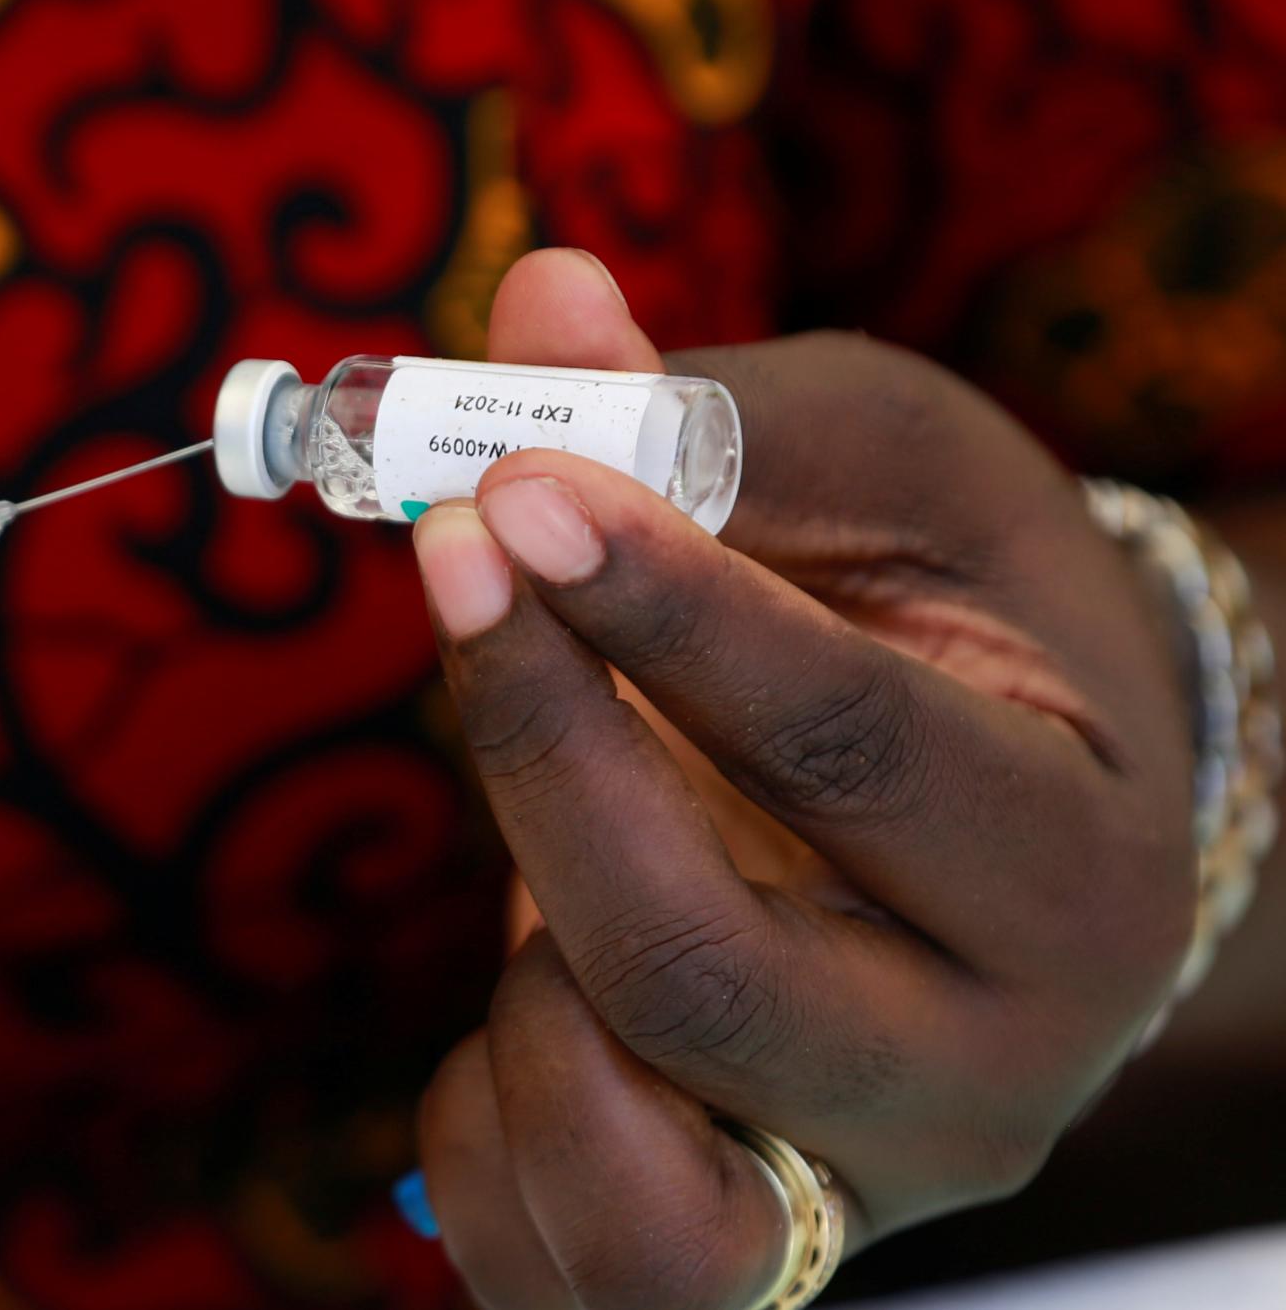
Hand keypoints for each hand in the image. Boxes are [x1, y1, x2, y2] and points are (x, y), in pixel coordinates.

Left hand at [410, 250, 1198, 1308]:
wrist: (1005, 849)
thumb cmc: (953, 628)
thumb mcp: (892, 481)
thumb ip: (714, 410)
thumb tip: (536, 307)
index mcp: (1075, 865)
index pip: (854, 750)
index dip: (667, 612)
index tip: (510, 484)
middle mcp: (989, 1071)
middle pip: (703, 965)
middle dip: (538, 744)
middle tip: (447, 554)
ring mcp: (853, 1192)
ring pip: (622, 1166)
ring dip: (517, 968)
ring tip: (544, 847)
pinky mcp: (735, 1259)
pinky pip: (539, 1227)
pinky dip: (478, 1109)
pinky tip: (536, 992)